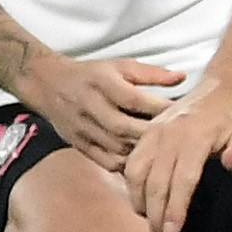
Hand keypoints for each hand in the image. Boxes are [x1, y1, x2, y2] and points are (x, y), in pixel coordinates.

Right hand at [22, 54, 185, 168]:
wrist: (48, 84)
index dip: (158, 107)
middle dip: (151, 135)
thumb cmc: (93, 74)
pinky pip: (105, 161)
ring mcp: (82, 128)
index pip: (133, 99)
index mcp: (102, 82)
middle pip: (123, 127)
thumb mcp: (120, 66)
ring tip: (165, 155)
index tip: (182, 113)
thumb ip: (151, 73)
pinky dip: (127, 166)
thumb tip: (182, 77)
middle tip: (177, 140)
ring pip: (115, 148)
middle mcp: (90, 106)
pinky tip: (145, 165)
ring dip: (142, 153)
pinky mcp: (79, 144)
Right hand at [124, 72, 231, 231]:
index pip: (182, 180)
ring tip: (149, 222)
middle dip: (156, 214)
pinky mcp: (147, 132)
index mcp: (195, 136)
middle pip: (156, 182)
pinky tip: (140, 200)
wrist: (223, 87)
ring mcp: (155, 131)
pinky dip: (132, 184)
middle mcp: (169, 134)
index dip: (175, 209)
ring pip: (137, 173)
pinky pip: (132, 161)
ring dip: (140, 201)